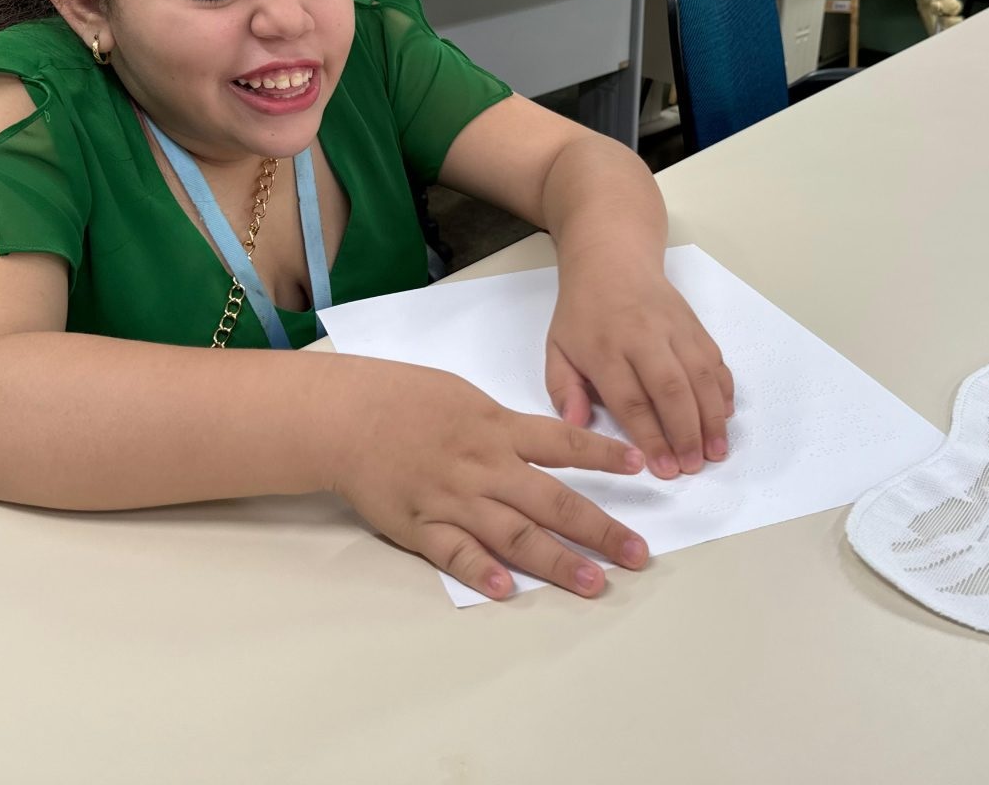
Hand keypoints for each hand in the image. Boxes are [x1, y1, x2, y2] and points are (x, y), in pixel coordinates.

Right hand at [332, 365, 648, 599]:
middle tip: (637, 553)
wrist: (347, 416)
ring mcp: (453, 499)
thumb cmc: (406, 399)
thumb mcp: (466, 397)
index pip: (563, 444)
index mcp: (497, 429)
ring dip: (557, 561)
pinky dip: (482, 572)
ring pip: (514, 535)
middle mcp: (484, 466)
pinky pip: (456, 553)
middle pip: (552, 502)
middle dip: (599, 530)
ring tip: (593, 582)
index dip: (603, 456)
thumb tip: (545, 446)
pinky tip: (507, 590)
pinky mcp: (421, 526)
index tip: (641, 467)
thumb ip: (506, 427)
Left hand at [545, 257, 733, 479]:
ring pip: (700, 375)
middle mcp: (643, 337)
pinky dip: (723, 389)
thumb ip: (563, 389)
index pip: (631, 400)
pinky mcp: (693, 324)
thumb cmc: (582, 312)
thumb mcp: (556, 348)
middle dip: (686, 432)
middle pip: (671, 389)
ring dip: (711, 416)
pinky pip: (714, 359)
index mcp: (605, 349)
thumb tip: (575, 425)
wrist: (612, 258)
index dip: (651, 437)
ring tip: (716, 451)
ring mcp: (673, 328)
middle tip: (695, 466)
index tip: (664, 469)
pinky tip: (724, 416)